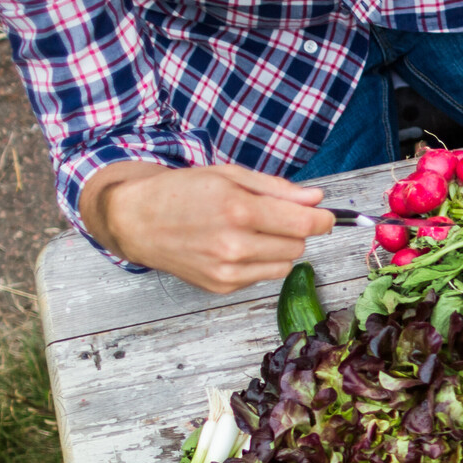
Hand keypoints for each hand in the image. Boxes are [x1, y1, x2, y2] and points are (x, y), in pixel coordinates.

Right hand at [82, 162, 334, 292]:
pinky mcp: (222, 286)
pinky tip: (234, 247)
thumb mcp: (228, 176)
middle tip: (271, 216)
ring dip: (279, 248)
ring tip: (250, 231)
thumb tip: (316, 199)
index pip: (304, 223)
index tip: (325, 215)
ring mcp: (228, 270)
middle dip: (294, 230)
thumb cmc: (183, 192)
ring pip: (285, 264)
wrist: (137, 220)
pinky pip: (263, 276)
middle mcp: (234, 244)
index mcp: (238, 210)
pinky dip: (259, 262)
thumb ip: (276, 188)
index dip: (322, 219)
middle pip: (298, 244)